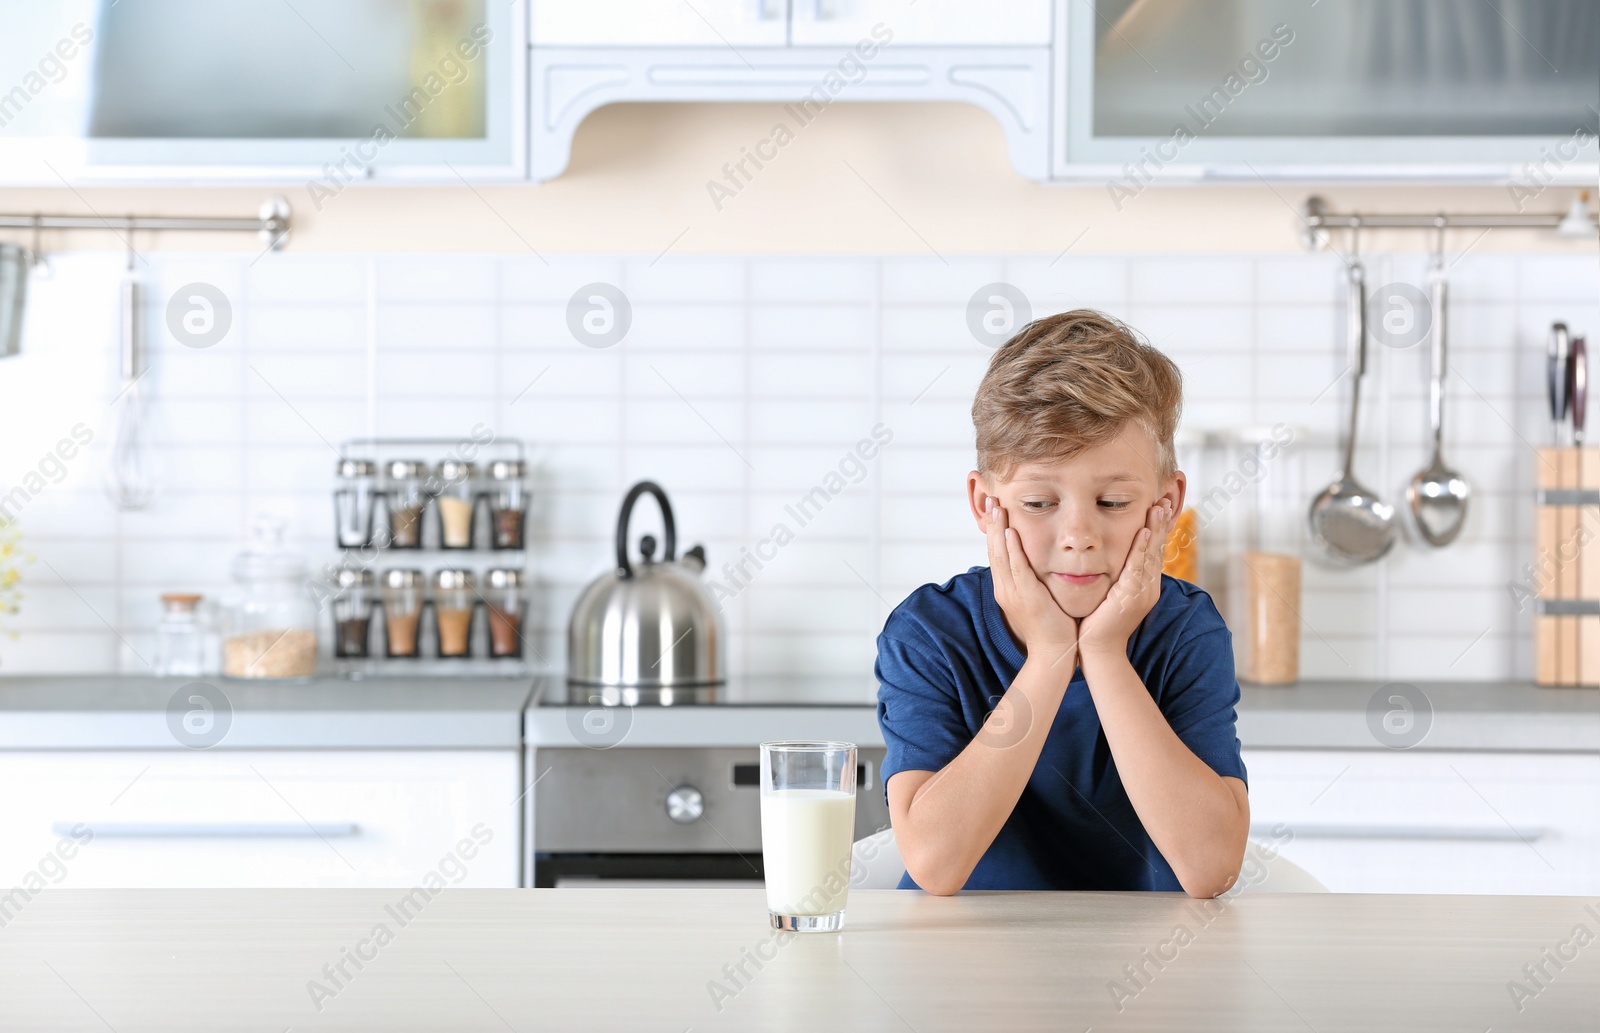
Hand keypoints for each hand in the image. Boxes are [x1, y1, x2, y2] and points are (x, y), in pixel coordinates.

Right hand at [984, 497, 1078, 670]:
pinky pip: (1017, 569)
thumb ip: (1035, 582)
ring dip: (999, 530)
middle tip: (990, 499)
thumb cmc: (1052, 628)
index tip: (995, 510)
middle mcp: (1005, 589)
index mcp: (1007, 589)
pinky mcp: (1027, 597)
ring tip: (997, 507)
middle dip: (992, 523)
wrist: (1054, 655)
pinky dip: (1012, 550)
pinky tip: (1011, 533)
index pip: (998, 554)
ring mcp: (1014, 593)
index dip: (994, 531)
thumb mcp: (1039, 600)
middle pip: (994, 550)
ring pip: (1001, 555)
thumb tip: (1039, 565)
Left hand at [1078, 500, 1172, 661]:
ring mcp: (1143, 592)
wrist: (1097, 650)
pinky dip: (1142, 548)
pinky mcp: (1131, 596)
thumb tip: (1115, 562)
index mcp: (1146, 586)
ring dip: (1156, 528)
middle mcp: (1149, 587)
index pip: (1154, 551)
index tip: (1160, 506)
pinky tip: (1145, 531)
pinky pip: (1138, 567)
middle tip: (1166, 498)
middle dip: (1162, 522)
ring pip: (1152, 554)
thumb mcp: (1112, 595)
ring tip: (1159, 506)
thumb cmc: (1098, 623)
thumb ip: (1117, 579)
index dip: (1158, 529)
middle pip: (1158, 548)